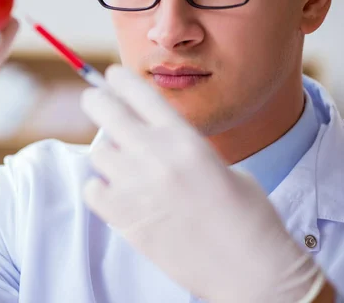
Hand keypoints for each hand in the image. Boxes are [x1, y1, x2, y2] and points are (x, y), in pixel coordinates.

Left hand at [80, 65, 324, 302]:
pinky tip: (116, 193)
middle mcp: (155, 155)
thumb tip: (152, 145)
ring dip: (106, 152)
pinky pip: (93, 190)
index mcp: (185, 138)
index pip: (141, 93)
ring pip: (98, 152)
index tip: (110, 75)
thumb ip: (182, 150)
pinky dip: (100, 188)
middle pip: (106, 111)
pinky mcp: (125, 218)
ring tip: (120, 162)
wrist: (251, 268)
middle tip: (93, 100)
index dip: (120, 79)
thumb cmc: (248, 216)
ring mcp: (136, 186)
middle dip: (96, 100)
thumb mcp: (221, 166)